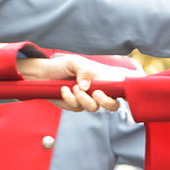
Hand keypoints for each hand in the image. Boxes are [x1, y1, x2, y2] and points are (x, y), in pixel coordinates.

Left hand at [17, 54, 133, 111]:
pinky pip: (76, 107)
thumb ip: (84, 70)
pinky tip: (63, 89)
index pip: (121, 87)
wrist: (44, 73)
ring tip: (73, 87)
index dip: (126, 92)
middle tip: (96, 93)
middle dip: (106, 102)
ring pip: (93, 107)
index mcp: (103, 79)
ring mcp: (87, 100)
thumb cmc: (63, 65)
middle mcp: (98, 91)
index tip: (121, 91)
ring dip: (83, 98)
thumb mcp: (75, 62)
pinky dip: (69, 98)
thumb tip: (87, 87)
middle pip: (113, 105)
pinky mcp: (75, 106)